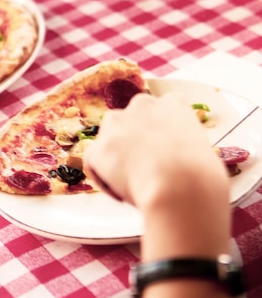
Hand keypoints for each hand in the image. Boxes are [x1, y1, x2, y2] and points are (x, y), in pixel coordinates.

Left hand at [83, 92, 228, 208]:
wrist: (180, 186)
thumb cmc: (202, 176)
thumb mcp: (203, 152)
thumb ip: (184, 148)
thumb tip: (178, 163)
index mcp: (173, 104)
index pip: (159, 111)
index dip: (157, 134)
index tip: (162, 152)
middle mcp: (142, 106)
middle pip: (129, 122)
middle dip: (132, 143)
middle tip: (144, 170)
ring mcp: (117, 123)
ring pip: (109, 141)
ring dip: (116, 159)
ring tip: (133, 184)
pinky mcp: (100, 146)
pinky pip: (94, 163)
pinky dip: (103, 178)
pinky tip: (119, 193)